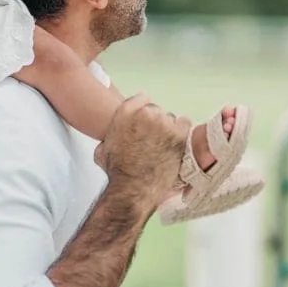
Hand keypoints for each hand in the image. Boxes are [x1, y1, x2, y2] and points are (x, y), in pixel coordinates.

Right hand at [94, 93, 189, 209]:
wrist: (133, 188)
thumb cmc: (117, 172)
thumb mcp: (102, 150)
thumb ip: (108, 138)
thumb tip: (109, 140)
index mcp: (125, 113)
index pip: (141, 98)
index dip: (143, 111)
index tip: (144, 122)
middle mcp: (144, 113)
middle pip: (156, 110)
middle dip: (154, 123)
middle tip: (152, 140)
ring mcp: (163, 123)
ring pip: (170, 118)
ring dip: (168, 129)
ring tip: (163, 146)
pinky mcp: (178, 134)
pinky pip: (185, 123)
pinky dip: (182, 131)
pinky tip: (176, 143)